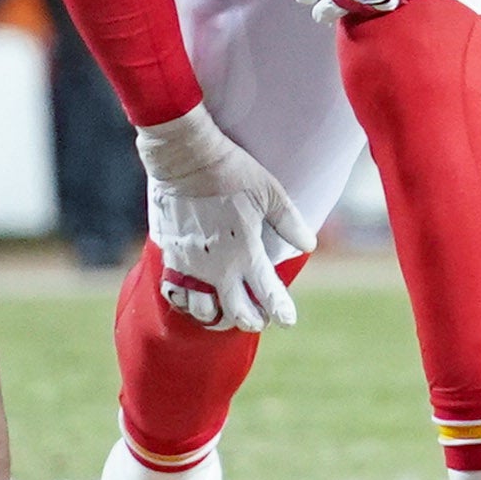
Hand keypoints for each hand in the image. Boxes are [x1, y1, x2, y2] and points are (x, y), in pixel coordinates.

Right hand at [136, 105, 314, 333]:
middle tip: (258, 319)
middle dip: (250, 321)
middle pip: (234, 313)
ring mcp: (190, 265)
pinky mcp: (170, 257)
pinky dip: (187, 303)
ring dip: (216, 316)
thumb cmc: (233, 172)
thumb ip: (290, 223)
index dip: (280, 310)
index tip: (287, 320)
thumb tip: (310, 245)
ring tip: (226, 313)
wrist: (185, 158)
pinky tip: (197, 300)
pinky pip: (175, 294)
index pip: (268, 294)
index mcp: (245, 252)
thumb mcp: (271, 193)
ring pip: (201, 311)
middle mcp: (217, 266)